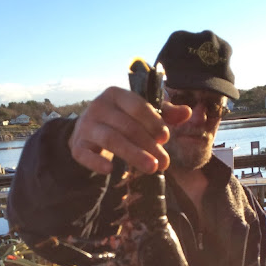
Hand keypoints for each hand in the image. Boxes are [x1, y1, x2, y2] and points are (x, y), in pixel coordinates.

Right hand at [68, 87, 190, 175]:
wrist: (86, 131)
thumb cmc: (120, 121)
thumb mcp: (140, 114)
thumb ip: (164, 114)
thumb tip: (187, 112)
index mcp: (116, 95)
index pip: (137, 106)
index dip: (154, 122)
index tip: (165, 139)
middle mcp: (99, 107)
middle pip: (127, 126)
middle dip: (149, 145)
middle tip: (165, 163)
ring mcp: (86, 126)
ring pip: (111, 140)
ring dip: (133, 155)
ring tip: (152, 169)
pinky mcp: (77, 145)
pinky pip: (86, 154)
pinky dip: (97, 162)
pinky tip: (110, 170)